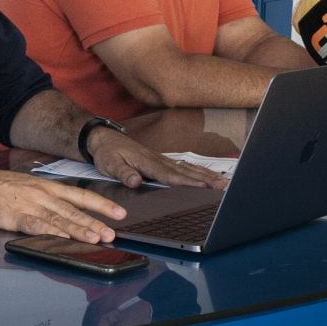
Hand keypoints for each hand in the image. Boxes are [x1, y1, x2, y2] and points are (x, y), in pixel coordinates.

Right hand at [0, 168, 126, 242]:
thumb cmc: (1, 187)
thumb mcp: (30, 185)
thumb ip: (48, 197)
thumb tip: (69, 211)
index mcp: (48, 187)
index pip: (81, 195)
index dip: (101, 204)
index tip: (120, 213)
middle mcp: (43, 195)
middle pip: (73, 210)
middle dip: (95, 222)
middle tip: (112, 232)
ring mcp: (30, 206)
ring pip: (59, 219)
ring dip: (78, 229)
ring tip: (95, 238)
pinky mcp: (17, 217)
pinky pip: (37, 226)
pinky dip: (51, 233)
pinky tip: (63, 239)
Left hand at [89, 127, 226, 188]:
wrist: (103, 138)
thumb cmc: (107, 152)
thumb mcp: (109, 164)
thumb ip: (123, 173)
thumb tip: (136, 181)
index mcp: (147, 162)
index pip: (170, 175)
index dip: (186, 182)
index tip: (202, 187)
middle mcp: (158, 160)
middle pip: (185, 171)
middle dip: (205, 179)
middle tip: (223, 186)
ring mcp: (161, 159)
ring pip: (187, 168)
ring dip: (205, 175)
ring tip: (223, 182)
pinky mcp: (161, 161)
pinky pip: (182, 167)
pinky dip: (197, 171)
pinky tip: (207, 176)